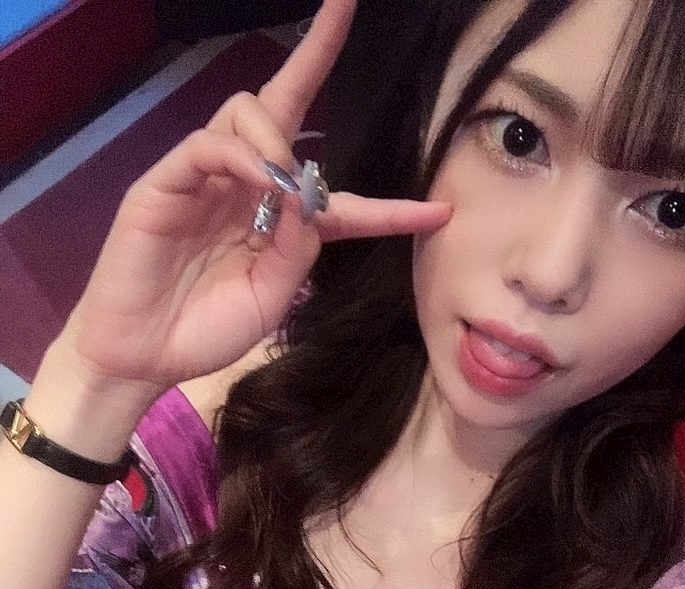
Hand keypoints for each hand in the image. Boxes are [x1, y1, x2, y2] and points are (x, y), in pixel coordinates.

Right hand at [60, 0, 450, 395]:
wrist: (143, 355)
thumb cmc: (205, 332)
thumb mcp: (272, 296)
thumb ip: (300, 246)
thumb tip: (311, 191)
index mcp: (279, 222)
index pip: (339, 199)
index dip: (390, 208)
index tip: (440, 212)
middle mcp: (246, 186)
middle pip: (285, 104)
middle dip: (317, 51)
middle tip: (346, 3)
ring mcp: (206, 179)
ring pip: (250, 113)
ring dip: (279, 140)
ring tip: (282, 188)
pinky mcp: (167, 181)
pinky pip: (211, 144)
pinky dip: (243, 156)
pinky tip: (260, 181)